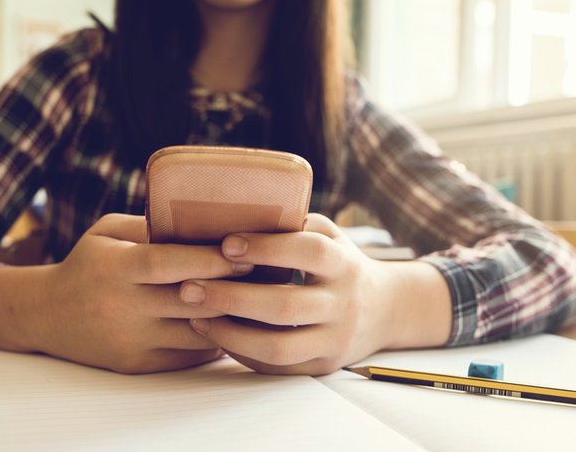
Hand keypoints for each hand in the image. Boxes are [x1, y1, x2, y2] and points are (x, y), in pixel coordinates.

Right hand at [0, 213, 252, 373]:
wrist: (46, 316)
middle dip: (233, 287)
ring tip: (262, 299)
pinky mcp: (138, 364)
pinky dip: (215, 339)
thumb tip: (205, 217)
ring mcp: (131, 340)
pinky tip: (236, 323)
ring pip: (196, 333)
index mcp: (116, 268)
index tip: (245, 250)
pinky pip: (188, 355)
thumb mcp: (108, 232)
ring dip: (232, 318)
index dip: (209, 258)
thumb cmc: (87, 264)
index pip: (168, 263)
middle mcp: (123, 307)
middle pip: (190, 300)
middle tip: (271, 272)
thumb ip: (150, 225)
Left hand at [177, 214, 450, 374]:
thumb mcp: (329, 236)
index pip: (309, 253)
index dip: (267, 248)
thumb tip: (233, 208)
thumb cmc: (340, 264)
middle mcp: (343, 303)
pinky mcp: (321, 365)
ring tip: (194, 316)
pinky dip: (241, 351)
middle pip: (285, 305)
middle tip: (189, 288)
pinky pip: (276, 367)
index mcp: (344, 263)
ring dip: (229, 333)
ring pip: (278, 346)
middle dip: (232, 297)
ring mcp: (334, 340)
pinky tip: (215, 334)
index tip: (225, 244)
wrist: (387, 311)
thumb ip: (293, 224)